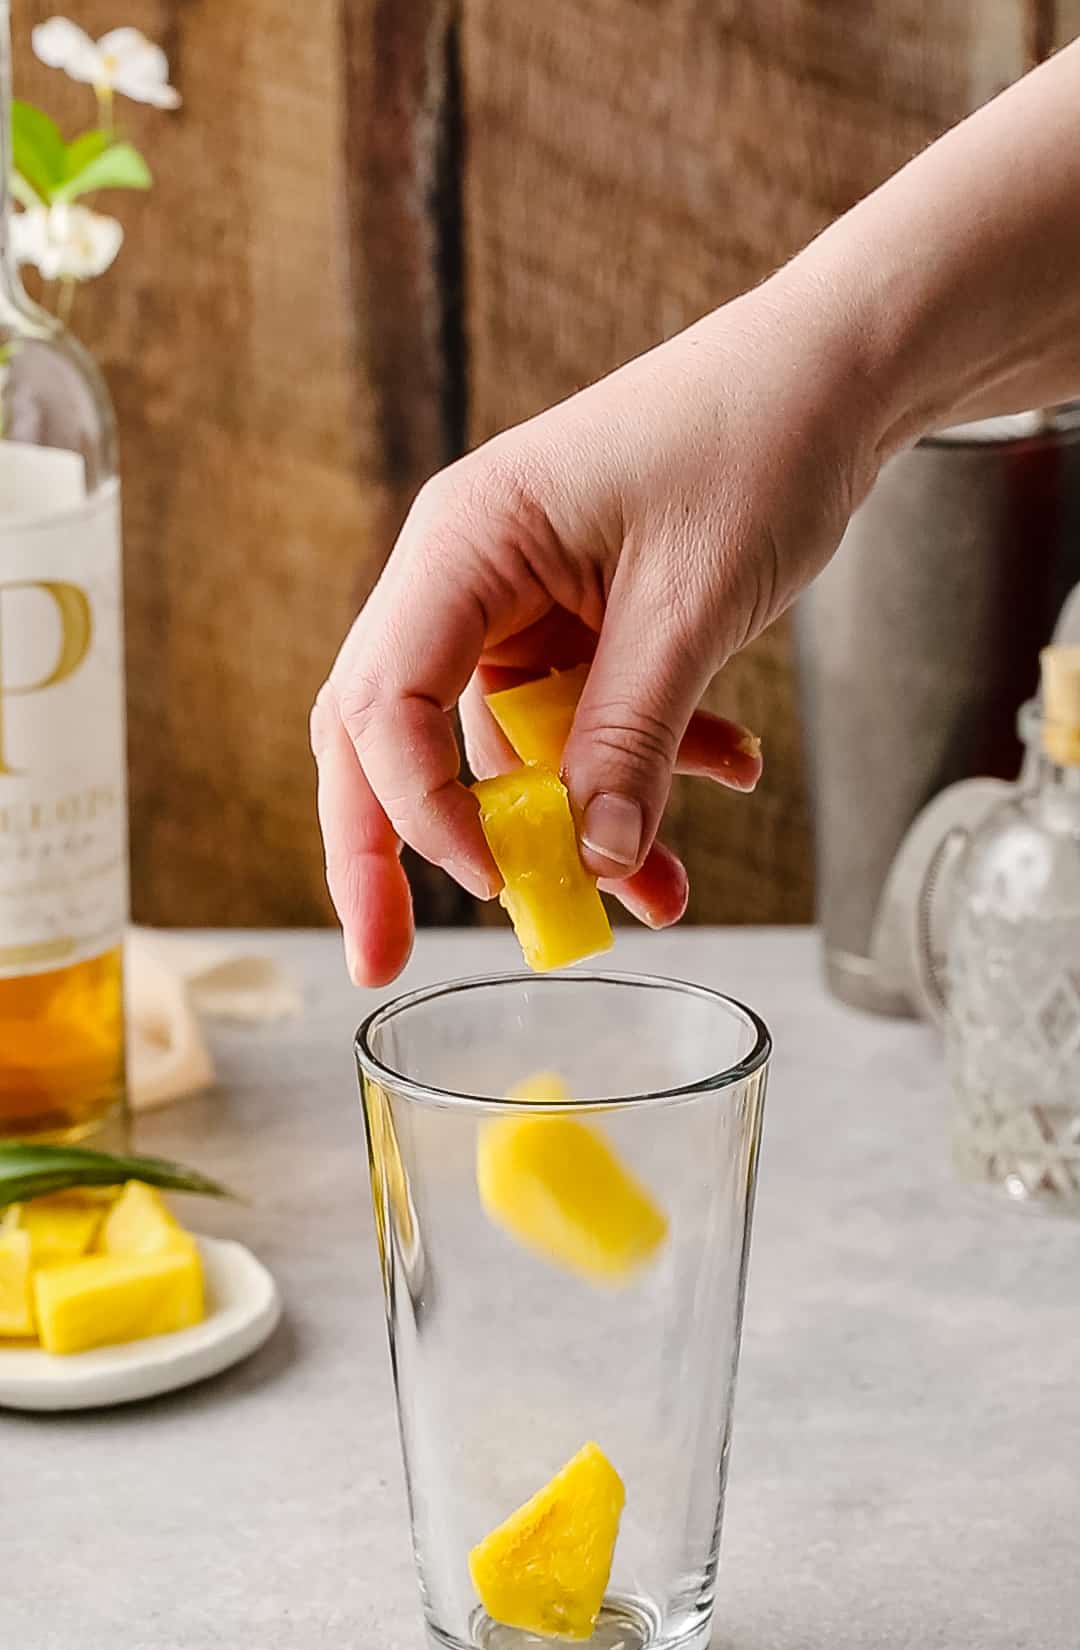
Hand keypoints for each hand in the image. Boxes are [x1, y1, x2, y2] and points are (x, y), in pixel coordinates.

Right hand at [312, 267, 884, 983]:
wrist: (836, 374)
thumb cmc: (755, 440)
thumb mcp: (691, 608)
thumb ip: (631, 742)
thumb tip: (597, 867)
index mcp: (460, 545)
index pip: (380, 705)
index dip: (419, 813)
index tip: (494, 883)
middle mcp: (466, 575)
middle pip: (388, 737)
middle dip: (399, 853)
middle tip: (385, 961)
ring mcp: (517, 600)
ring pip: (506, 747)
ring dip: (574, 824)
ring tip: (659, 894)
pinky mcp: (576, 620)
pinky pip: (577, 723)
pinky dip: (634, 770)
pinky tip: (719, 778)